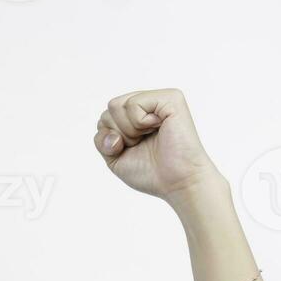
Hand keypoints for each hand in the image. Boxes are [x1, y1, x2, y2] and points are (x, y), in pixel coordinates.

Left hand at [94, 88, 223, 205]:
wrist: (178, 182)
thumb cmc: (152, 173)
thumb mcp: (115, 159)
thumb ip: (102, 140)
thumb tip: (111, 130)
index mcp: (137, 116)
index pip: (106, 117)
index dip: (110, 138)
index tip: (131, 149)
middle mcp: (148, 104)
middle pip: (110, 108)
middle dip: (119, 134)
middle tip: (141, 144)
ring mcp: (160, 99)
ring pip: (117, 105)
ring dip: (128, 130)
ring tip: (149, 137)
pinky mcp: (170, 98)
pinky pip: (134, 103)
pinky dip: (139, 123)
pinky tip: (157, 128)